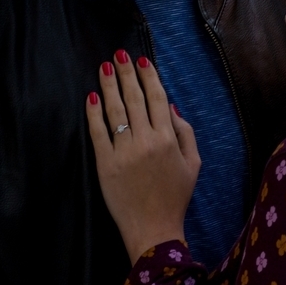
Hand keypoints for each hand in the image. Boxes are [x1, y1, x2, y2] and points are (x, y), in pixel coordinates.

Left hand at [86, 50, 200, 264]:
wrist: (153, 230)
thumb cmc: (175, 197)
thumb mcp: (193, 164)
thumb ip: (186, 133)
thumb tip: (171, 107)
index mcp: (168, 139)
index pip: (156, 99)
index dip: (148, 77)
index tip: (141, 61)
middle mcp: (146, 141)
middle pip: (134, 99)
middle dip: (126, 73)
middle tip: (119, 54)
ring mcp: (124, 152)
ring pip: (115, 110)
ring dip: (109, 85)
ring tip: (104, 67)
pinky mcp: (105, 164)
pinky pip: (98, 132)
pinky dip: (94, 113)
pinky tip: (92, 97)